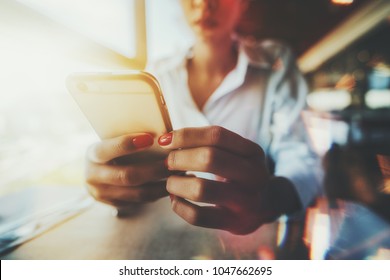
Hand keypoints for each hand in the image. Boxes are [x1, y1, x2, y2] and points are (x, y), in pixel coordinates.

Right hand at [85, 133, 169, 207]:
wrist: (99, 171)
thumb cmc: (114, 150)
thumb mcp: (113, 141)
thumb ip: (131, 140)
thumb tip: (162, 135)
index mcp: (93, 154)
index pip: (108, 149)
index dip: (127, 144)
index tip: (150, 138)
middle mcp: (93, 176)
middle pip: (127, 176)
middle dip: (154, 170)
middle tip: (173, 162)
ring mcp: (102, 194)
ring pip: (137, 193)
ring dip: (161, 185)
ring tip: (178, 175)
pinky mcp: (115, 205)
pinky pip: (141, 201)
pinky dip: (158, 193)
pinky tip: (171, 185)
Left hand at [159, 126, 288, 234]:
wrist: (265, 205)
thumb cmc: (239, 173)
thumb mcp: (236, 153)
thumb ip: (209, 143)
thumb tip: (167, 138)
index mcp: (253, 152)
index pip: (217, 136)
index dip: (186, 135)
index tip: (165, 140)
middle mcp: (254, 175)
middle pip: (209, 159)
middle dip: (180, 159)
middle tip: (167, 163)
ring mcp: (246, 201)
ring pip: (201, 189)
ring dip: (176, 184)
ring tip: (171, 182)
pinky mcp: (234, 223)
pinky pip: (198, 216)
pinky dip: (179, 207)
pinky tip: (175, 200)